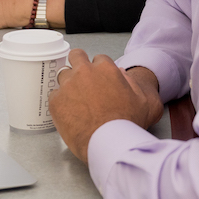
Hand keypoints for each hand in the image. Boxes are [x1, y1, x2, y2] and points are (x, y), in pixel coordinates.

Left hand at [49, 53, 163, 161]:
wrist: (107, 143)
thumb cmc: (126, 125)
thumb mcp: (144, 101)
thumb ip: (133, 83)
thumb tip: (121, 74)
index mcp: (106, 69)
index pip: (99, 58)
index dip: (99, 69)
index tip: (100, 79)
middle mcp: (85, 72)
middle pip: (76, 56)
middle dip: (79, 64)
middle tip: (82, 79)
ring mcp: (68, 85)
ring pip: (63, 75)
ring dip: (69, 84)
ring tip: (76, 99)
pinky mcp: (56, 101)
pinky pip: (54, 95)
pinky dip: (60, 101)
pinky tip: (69, 112)